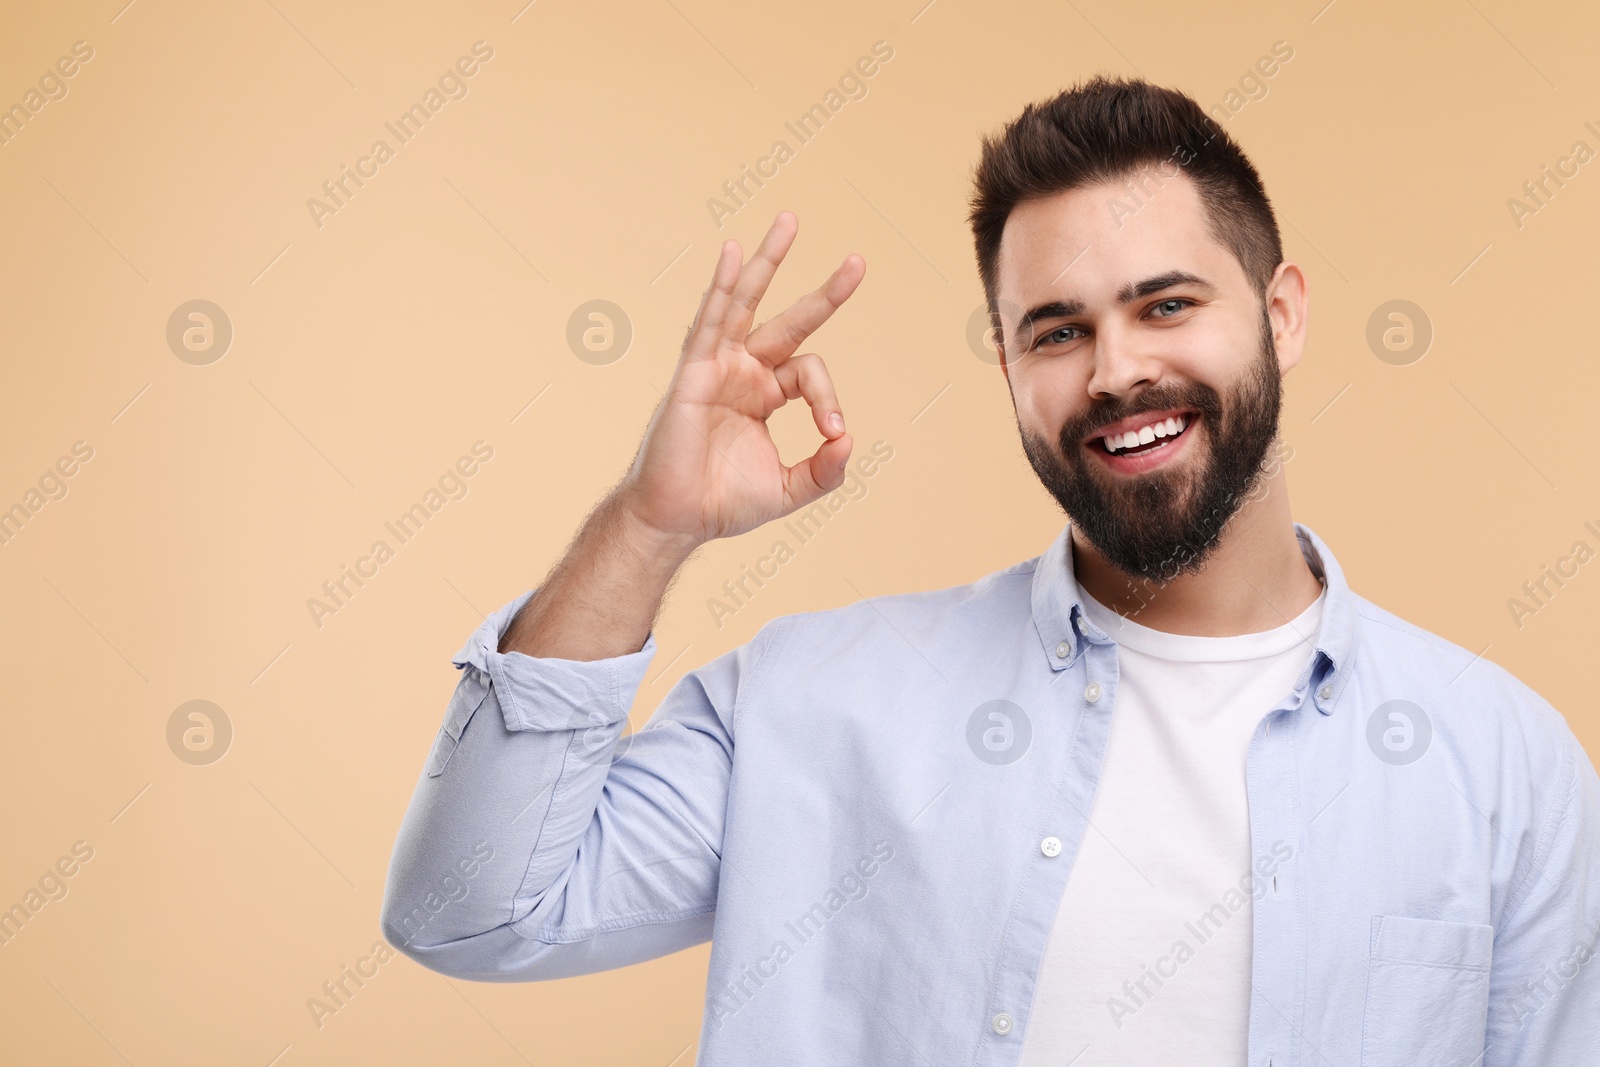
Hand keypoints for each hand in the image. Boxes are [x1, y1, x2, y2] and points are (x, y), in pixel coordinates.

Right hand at [616, 211, 864, 554]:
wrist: (678, 519)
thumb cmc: (724, 503)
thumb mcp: (789, 488)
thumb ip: (824, 470)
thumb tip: (849, 440)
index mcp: (766, 393)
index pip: (810, 373)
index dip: (830, 399)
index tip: (833, 432)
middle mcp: (744, 372)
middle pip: (789, 319)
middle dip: (825, 292)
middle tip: (859, 262)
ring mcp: (718, 366)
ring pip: (747, 303)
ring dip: (768, 262)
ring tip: (790, 222)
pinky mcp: (694, 371)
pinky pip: (710, 320)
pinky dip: (721, 285)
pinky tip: (732, 252)